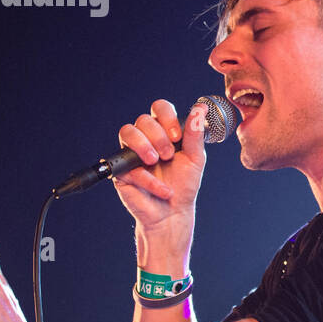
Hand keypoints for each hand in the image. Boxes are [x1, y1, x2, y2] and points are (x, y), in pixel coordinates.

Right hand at [111, 100, 207, 242]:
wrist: (173, 213)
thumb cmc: (184, 185)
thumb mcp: (195, 158)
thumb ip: (195, 133)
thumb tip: (200, 108)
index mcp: (164, 132)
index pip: (159, 108)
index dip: (166, 117)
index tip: (177, 137)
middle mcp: (146, 139)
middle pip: (143, 120)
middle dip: (158, 136)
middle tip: (168, 156)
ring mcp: (131, 153)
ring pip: (127, 132)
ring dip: (144, 146)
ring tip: (156, 162)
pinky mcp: (121, 170)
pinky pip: (127, 164)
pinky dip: (148, 179)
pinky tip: (161, 189)